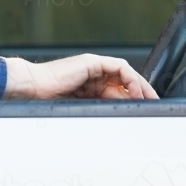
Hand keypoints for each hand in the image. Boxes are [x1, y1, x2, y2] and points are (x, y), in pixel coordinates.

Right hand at [3, 54, 158, 99]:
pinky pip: (119, 67)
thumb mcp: (79, 109)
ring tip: (148, 100)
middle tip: (154, 106)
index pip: (117, 90)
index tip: (144, 111)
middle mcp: (91, 74)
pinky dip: (130, 79)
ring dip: (139, 86)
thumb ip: (96, 110)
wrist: (32, 89)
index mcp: (87, 85)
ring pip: (125, 73)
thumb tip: (116, 122)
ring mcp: (92, 66)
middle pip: (124, 81)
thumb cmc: (46, 102)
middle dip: (141, 93)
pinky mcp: (91, 62)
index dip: (132, 99)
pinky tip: (134, 92)